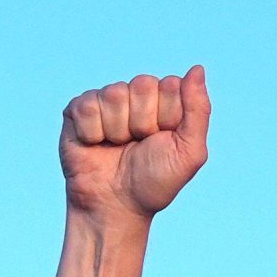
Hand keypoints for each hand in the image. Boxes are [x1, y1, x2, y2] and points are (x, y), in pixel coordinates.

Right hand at [60, 65, 209, 226]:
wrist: (115, 208)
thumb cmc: (154, 183)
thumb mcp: (189, 151)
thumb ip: (199, 109)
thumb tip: (197, 68)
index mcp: (165, 100)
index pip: (171, 84)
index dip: (167, 116)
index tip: (162, 140)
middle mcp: (136, 96)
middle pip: (142, 84)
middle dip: (142, 122)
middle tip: (138, 145)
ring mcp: (106, 101)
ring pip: (114, 94)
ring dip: (117, 130)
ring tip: (116, 147)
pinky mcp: (78, 111)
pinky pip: (88, 106)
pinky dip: (93, 133)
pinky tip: (95, 145)